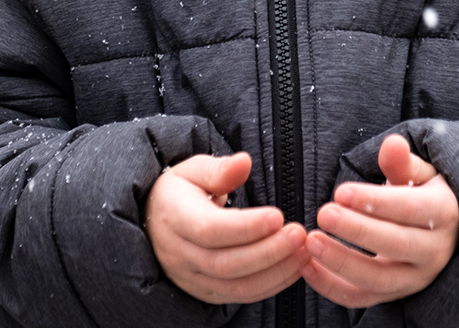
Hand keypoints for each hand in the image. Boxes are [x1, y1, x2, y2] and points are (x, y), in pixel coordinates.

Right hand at [144, 151, 308, 303]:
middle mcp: (181, 254)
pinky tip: (294, 268)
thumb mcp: (193, 170)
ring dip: (276, 272)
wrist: (154, 221)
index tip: (278, 216)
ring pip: (236, 286)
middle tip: (300, 234)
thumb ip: (220, 169)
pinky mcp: (206, 291)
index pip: (211, 230)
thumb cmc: (180, 191)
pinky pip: (240, 296)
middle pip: (227, 263)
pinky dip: (271, 286)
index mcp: (175, 218)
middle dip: (269, 252)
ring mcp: (192, 278)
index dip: (246, 227)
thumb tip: (244, 161)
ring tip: (304, 252)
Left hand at [302, 134, 458, 307]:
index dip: (374, 201)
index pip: (408, 209)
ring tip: (311, 242)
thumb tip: (393, 144)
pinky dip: (332, 287)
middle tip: (324, 214)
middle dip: (356, 231)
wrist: (440, 227)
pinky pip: (362, 298)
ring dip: (341, 262)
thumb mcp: (420, 171)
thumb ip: (403, 161)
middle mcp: (433, 250)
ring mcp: (415, 277)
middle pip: (394, 245)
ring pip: (378, 279)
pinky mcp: (395, 294)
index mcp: (442, 213)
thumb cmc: (423, 191)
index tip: (341, 192)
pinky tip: (307, 267)